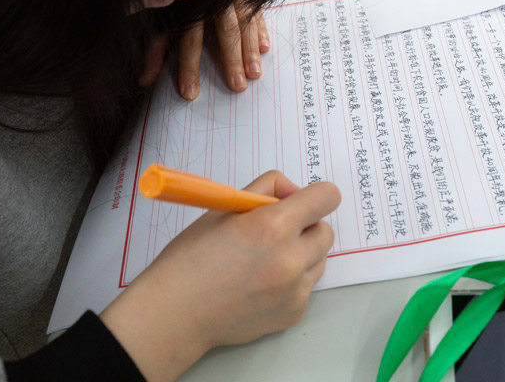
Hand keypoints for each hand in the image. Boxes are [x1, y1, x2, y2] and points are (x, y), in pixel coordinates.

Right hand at [100, 172, 340, 381]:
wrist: (175, 314)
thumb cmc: (192, 258)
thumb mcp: (225, 208)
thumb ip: (266, 190)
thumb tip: (293, 192)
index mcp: (275, 226)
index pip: (328, 197)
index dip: (315, 196)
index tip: (301, 203)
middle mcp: (292, 258)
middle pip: (325, 231)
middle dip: (306, 227)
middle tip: (274, 233)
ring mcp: (296, 290)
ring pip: (319, 260)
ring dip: (301, 255)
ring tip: (263, 262)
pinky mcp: (294, 312)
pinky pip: (306, 287)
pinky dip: (291, 283)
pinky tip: (259, 286)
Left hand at [139, 0, 270, 98]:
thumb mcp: (161, 21)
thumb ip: (155, 50)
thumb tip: (144, 80)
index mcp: (188, 8)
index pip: (189, 39)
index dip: (188, 66)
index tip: (190, 92)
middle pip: (224, 30)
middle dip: (231, 59)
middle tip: (237, 86)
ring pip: (245, 21)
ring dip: (250, 49)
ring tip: (254, 74)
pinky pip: (257, 9)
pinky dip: (262, 28)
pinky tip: (265, 48)